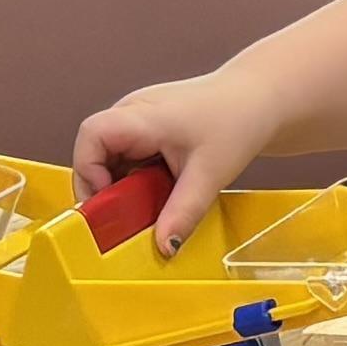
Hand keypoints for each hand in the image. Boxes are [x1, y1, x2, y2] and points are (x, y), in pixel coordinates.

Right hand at [70, 85, 262, 251]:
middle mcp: (133, 112)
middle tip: (123, 217)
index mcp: (143, 115)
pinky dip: (133, 179)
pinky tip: (156, 191)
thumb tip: (162, 247)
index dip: (88, 170)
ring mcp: (138, 119)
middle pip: (93, 151)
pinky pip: (125, 157)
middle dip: (102, 188)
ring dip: (119, 185)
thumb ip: (183, 213)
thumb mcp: (210, 174)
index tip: (109, 200)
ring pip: (108, 157)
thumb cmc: (237, 120)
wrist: (258, 98)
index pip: (91, 136)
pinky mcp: (146, 129)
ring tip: (144, 206)